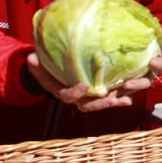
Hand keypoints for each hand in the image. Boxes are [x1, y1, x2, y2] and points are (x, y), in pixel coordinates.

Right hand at [25, 53, 161, 111]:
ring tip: (126, 99)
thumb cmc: (44, 68)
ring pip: (101, 102)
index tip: (83, 86)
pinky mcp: (97, 91)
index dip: (76, 93)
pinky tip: (130, 97)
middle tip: (112, 99)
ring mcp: (87, 96)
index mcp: (62, 92)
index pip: (68, 96)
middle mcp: (76, 97)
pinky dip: (119, 97)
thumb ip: (36, 64)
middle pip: (89, 104)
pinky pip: (108, 96)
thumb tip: (31, 58)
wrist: (50, 71)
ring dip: (114, 101)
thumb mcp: (37, 65)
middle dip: (101, 103)